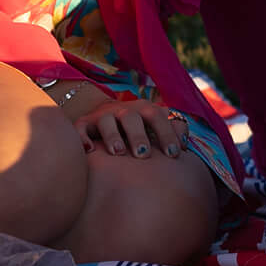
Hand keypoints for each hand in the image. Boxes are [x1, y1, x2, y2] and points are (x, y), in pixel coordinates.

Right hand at [76, 94, 192, 157]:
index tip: (174, 154)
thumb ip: (171, 131)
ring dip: (112, 136)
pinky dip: (82, 138)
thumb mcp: (154, 129)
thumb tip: (186, 140)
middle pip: (131, 117)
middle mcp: (123, 110)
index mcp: (144, 110)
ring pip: (105, 121)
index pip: (157, 116)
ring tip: (119, 153)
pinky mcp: (83, 124)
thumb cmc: (138, 131)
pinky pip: (79, 128)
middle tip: (143, 155)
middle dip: (138, 135)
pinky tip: (89, 151)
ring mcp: (101, 116)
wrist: (103, 119)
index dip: (166, 133)